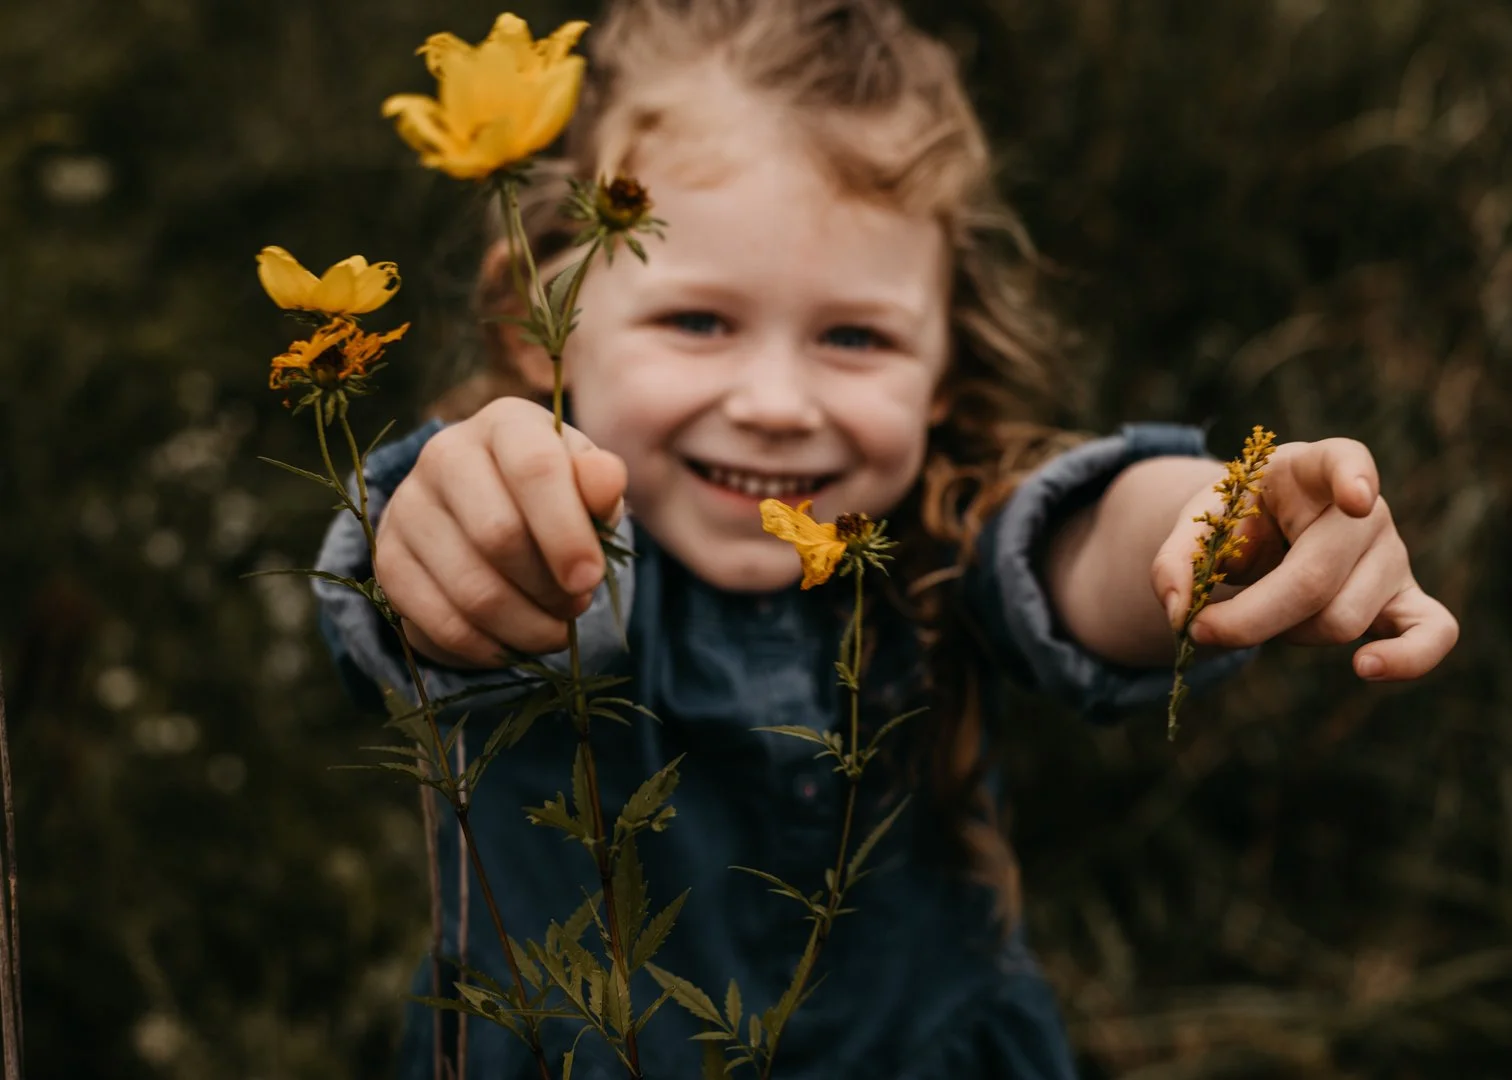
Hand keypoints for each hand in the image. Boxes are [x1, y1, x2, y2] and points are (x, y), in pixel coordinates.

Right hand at [373, 397, 627, 665]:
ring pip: (472, 590)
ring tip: (554, 629)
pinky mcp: (389, 560)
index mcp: (504, 424)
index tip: (590, 579)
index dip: (567, 532)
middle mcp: (444, 454)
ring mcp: (408, 507)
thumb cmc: (553, 498)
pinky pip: (441, 623)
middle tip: (576, 603)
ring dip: (525, 626)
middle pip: (498, 535)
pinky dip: (488, 647)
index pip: (535, 468)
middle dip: (549, 587)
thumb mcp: (586, 485)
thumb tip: (604, 482)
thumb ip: (601, 483)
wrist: (488, 512)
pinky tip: (514, 643)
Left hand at [1151, 438, 1457, 680]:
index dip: (1352, 478)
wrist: (1265, 536)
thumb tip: (1177, 611)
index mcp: (1312, 468)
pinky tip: (1366, 668)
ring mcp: (1392, 556)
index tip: (1356, 498)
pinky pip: (1432, 632)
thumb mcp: (1198, 524)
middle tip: (1199, 630)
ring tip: (1261, 613)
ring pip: (1342, 619)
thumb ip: (1176, 559)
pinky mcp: (1406, 599)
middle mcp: (1366, 510)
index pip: (1344, 460)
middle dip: (1251, 616)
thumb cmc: (1237, 521)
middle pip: (1317, 578)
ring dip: (1284, 634)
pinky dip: (1409, 658)